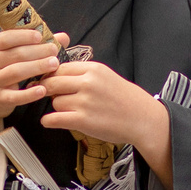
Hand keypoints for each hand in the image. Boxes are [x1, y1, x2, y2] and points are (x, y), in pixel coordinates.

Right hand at [0, 27, 68, 127]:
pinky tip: (42, 90)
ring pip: (16, 72)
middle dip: (37, 51)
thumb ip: (35, 45)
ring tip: (54, 64)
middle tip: (54, 51)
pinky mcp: (0, 99)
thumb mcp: (10, 55)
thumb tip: (63, 37)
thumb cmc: (0, 71)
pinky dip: (29, 94)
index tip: (39, 36)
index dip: (23, 35)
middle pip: (16, 54)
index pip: (6, 38)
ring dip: (36, 67)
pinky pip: (15, 96)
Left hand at [40, 58, 171, 169]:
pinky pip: (53, 119)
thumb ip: (83, 73)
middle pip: (52, 83)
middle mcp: (88, 83)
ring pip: (55, 102)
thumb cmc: (124, 99)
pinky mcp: (83, 120)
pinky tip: (50, 121)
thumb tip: (56, 74)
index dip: (52, 76)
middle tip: (53, 97)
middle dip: (49, 91)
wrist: (142, 118)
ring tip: (69, 111)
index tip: (52, 83)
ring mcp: (85, 102)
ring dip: (57, 108)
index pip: (60, 68)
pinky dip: (48, 121)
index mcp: (93, 69)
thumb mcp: (105, 76)